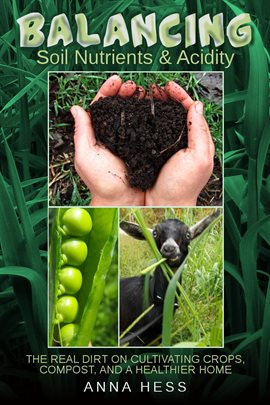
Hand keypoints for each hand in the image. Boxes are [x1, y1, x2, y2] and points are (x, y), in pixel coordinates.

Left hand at [71, 75, 143, 205]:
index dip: (108, 91)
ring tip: (143, 92)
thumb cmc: (101, 181)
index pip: (101, 106)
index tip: (116, 80)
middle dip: (125, 92)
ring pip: (133, 113)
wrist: (122, 199)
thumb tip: (75, 108)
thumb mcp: (85, 156)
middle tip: (132, 85)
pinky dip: (149, 115)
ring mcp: (129, 140)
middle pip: (118, 106)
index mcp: (98, 134)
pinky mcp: (143, 146)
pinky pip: (146, 127)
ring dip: (137, 100)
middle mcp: (113, 135)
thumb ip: (81, 132)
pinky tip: (153, 108)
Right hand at [145, 81, 214, 205]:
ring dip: (157, 106)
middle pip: (178, 112)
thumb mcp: (198, 158)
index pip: (192, 110)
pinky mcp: (156, 152)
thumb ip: (200, 132)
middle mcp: (185, 142)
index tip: (168, 86)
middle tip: (154, 89)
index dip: (181, 96)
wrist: (163, 204)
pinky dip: (147, 120)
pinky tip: (140, 115)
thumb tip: (196, 105)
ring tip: (146, 97)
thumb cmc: (182, 185)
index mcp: (198, 141)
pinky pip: (152, 131)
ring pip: (165, 120)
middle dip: (168, 98)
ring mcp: (170, 147)